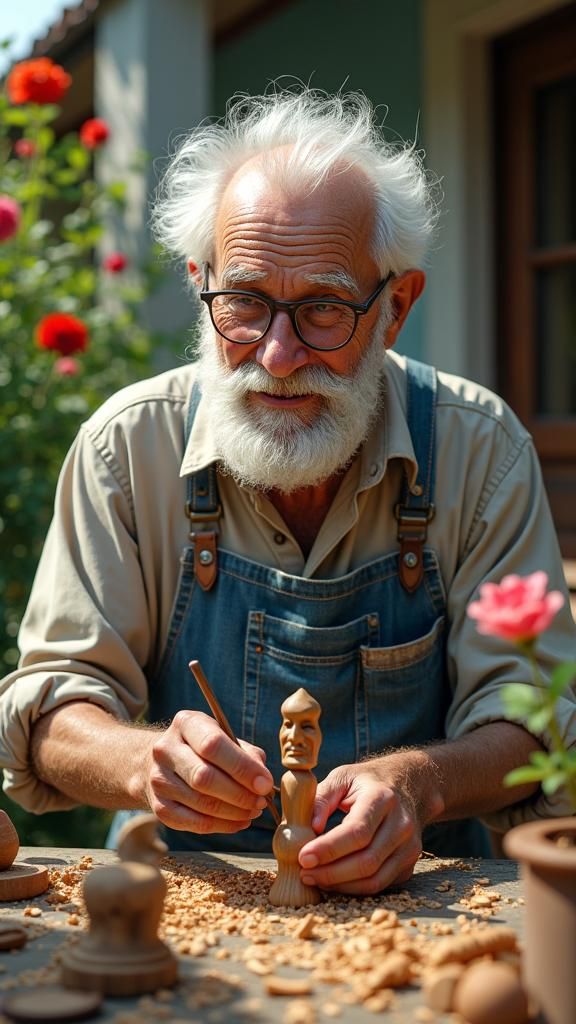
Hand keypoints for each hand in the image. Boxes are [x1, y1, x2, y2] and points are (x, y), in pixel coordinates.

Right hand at [144, 710, 273, 832]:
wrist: (164, 761)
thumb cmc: (204, 748)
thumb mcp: (225, 737)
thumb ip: (247, 754)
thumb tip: (263, 780)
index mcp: (185, 724)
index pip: (213, 745)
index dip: (242, 767)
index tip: (265, 784)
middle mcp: (165, 750)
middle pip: (204, 777)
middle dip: (239, 794)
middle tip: (261, 802)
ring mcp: (158, 780)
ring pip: (202, 803)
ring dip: (235, 812)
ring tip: (254, 811)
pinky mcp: (159, 807)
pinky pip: (195, 823)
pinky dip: (223, 826)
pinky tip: (240, 821)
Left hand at [298, 753, 440, 894]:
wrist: (407, 785)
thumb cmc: (367, 782)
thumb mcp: (342, 777)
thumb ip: (321, 798)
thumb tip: (310, 828)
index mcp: (383, 798)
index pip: (357, 831)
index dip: (329, 849)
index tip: (303, 858)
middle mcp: (401, 824)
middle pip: (367, 861)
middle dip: (331, 873)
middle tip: (304, 873)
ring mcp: (409, 846)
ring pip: (374, 880)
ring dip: (340, 885)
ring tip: (315, 878)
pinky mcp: (410, 863)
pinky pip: (380, 885)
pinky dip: (354, 889)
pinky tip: (334, 880)